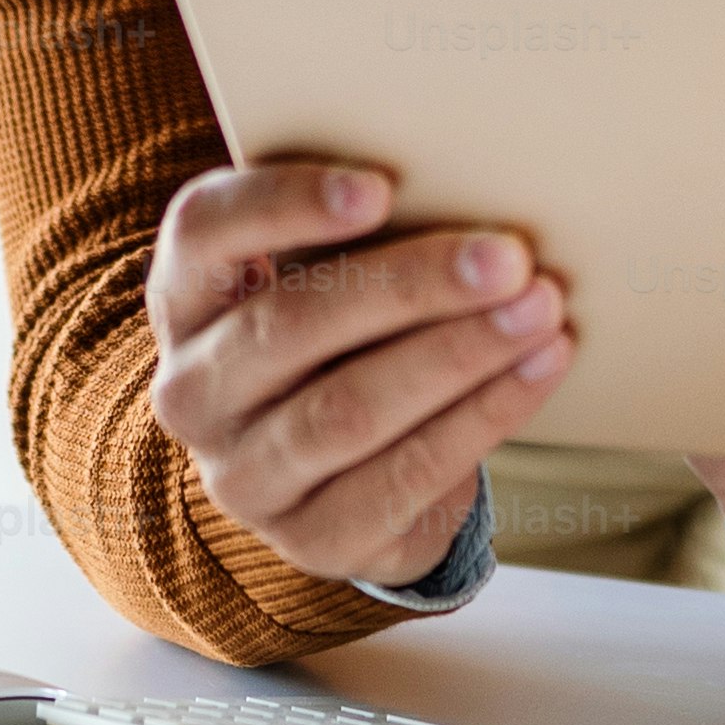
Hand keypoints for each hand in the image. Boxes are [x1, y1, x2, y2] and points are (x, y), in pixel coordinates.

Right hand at [144, 163, 572, 589]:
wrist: (345, 474)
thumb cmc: (346, 338)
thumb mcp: (328, 277)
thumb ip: (363, 234)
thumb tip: (469, 189)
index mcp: (185, 298)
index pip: (203, 233)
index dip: (284, 205)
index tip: (382, 186)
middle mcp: (192, 392)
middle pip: (289, 325)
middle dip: (411, 287)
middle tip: (507, 256)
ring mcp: (243, 477)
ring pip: (349, 409)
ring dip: (458, 354)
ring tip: (539, 310)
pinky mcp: (312, 538)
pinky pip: (404, 474)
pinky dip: (484, 415)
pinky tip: (539, 368)